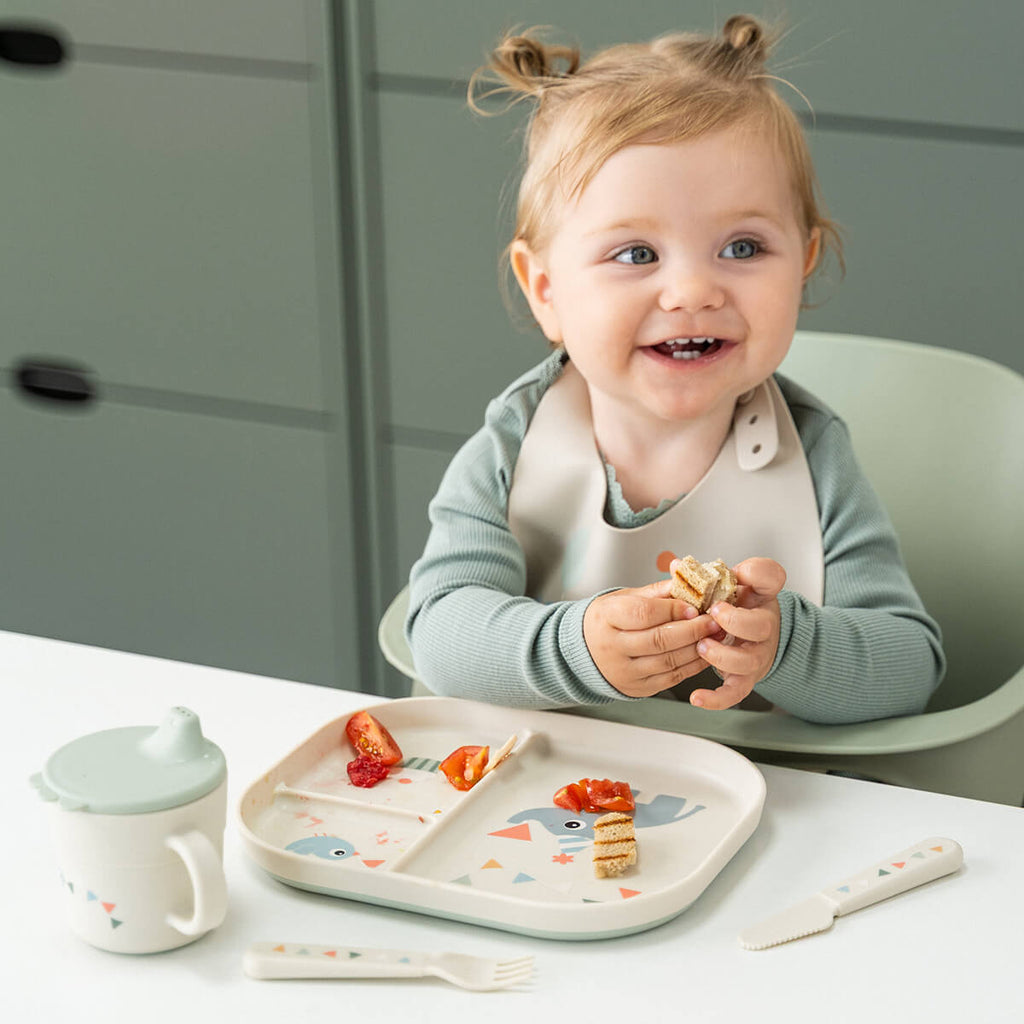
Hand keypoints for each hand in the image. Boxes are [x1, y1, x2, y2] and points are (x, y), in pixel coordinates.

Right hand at [583, 580, 723, 697]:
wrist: (584, 651)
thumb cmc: (607, 620)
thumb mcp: (624, 598)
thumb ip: (657, 591)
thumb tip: (688, 580)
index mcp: (606, 617)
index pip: (643, 614)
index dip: (672, 610)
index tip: (694, 606)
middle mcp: (612, 647)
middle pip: (658, 640)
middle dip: (692, 630)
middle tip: (714, 621)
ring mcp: (624, 671)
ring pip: (668, 661)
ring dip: (697, 649)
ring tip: (715, 636)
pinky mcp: (637, 688)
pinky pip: (671, 678)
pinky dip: (692, 666)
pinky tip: (704, 653)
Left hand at [689, 558, 784, 709]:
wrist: (753, 635)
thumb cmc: (738, 607)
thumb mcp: (729, 583)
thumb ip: (704, 574)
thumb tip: (676, 566)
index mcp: (760, 596)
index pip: (770, 578)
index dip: (757, 576)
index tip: (739, 576)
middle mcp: (763, 627)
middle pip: (761, 627)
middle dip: (735, 621)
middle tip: (712, 614)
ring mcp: (755, 654)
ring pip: (747, 662)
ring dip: (722, 655)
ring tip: (701, 647)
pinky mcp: (744, 678)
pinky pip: (735, 692)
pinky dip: (717, 698)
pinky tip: (697, 697)